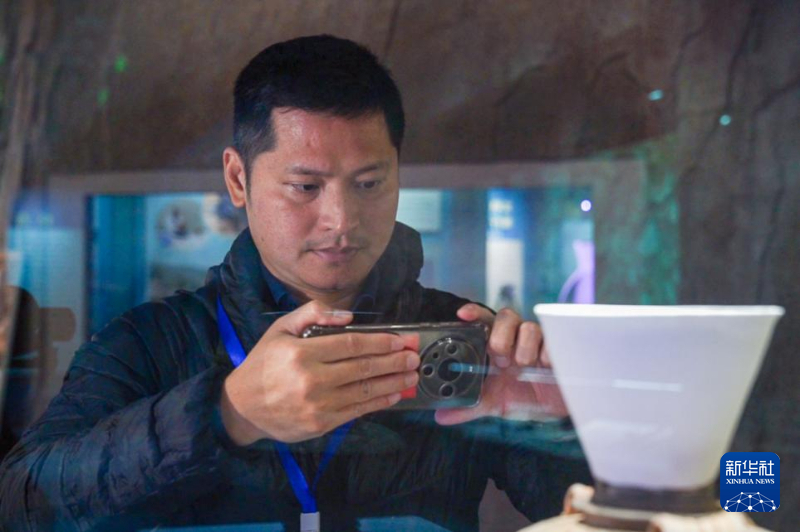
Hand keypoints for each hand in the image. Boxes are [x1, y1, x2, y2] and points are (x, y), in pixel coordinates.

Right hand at [220, 300, 419, 444]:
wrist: (243, 406)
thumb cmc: (264, 363)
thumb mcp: (280, 329)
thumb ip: (311, 313)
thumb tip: (348, 315)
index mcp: (302, 353)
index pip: (351, 345)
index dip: (380, 342)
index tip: (401, 339)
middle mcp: (312, 379)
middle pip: (363, 368)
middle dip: (394, 361)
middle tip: (415, 356)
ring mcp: (318, 405)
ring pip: (364, 391)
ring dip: (393, 383)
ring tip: (412, 375)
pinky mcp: (321, 424)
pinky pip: (357, 411)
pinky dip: (378, 403)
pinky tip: (394, 395)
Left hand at [434, 304, 567, 424]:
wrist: (559, 408)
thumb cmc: (525, 397)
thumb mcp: (496, 403)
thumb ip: (469, 407)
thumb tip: (440, 416)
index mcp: (499, 345)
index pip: (484, 321)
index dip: (474, 313)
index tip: (462, 314)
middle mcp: (517, 338)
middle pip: (506, 316)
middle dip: (500, 335)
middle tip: (500, 357)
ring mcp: (539, 341)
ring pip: (529, 327)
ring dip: (523, 347)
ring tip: (523, 366)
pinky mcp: (560, 347)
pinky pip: (553, 339)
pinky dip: (546, 352)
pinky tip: (545, 366)